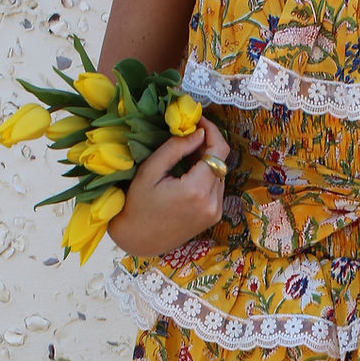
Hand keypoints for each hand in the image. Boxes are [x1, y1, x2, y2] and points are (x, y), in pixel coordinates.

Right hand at [107, 114, 231, 257]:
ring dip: (208, 160)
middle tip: (188, 134)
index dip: (212, 130)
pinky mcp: (213, 217)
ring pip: (220, 174)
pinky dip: (207, 176)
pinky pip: (216, 187)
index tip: (198, 120)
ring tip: (186, 155)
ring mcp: (215, 212)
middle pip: (221, 162)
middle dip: (208, 144)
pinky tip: (189, 173)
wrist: (139, 239)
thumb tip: (199, 133)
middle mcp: (212, 203)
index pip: (218, 151)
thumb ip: (176, 148)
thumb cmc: (138, 203)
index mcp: (196, 190)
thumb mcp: (150, 170)